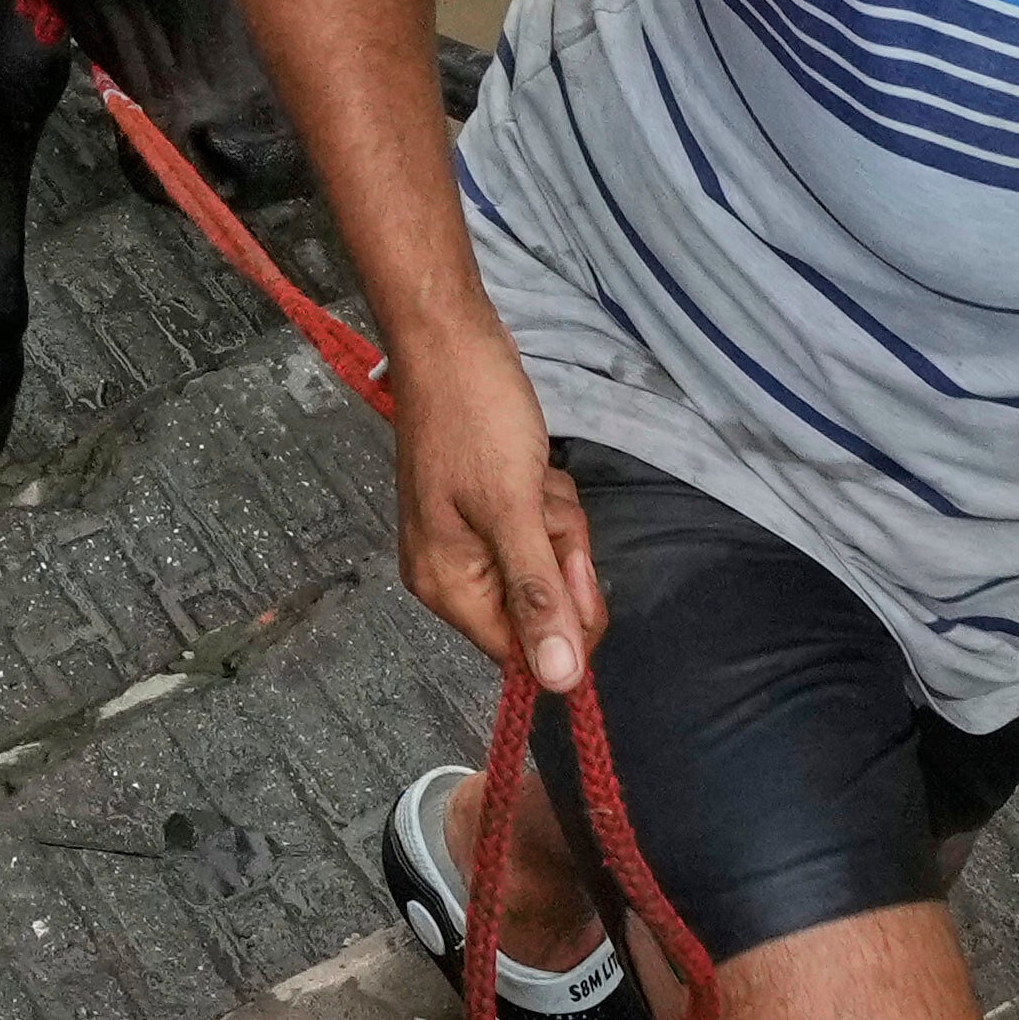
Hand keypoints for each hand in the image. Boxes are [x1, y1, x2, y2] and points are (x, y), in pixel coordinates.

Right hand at [390, 337, 601, 695]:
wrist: (450, 336)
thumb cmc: (475, 415)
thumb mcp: (514, 507)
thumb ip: (538, 595)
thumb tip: (559, 684)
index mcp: (446, 585)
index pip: (521, 649)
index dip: (563, 616)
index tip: (571, 561)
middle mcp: (453, 573)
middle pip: (540, 603)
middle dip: (559, 549)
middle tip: (543, 500)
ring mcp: (471, 538)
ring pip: (546, 560)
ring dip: (556, 518)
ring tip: (533, 472)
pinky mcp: (489, 507)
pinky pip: (538, 529)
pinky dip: (546, 499)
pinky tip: (532, 462)